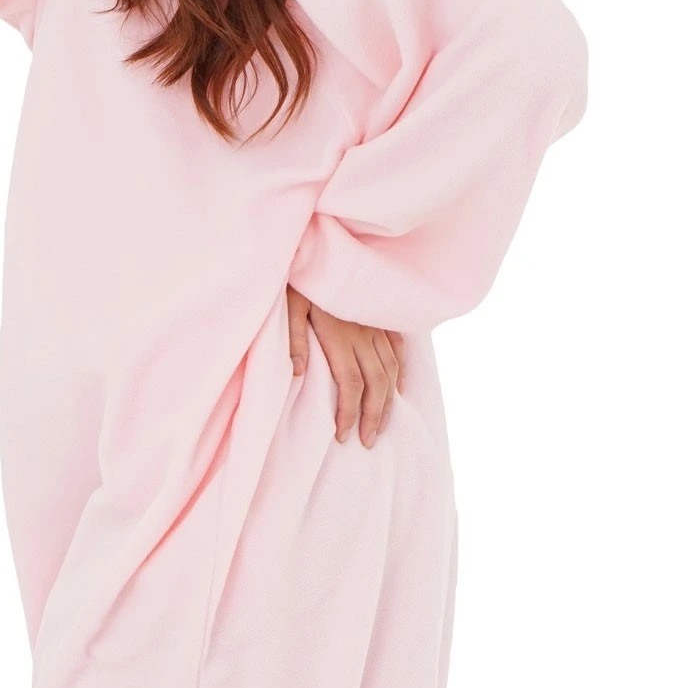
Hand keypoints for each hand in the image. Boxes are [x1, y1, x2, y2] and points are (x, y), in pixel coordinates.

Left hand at [287, 288, 405, 447]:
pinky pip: (397, 346)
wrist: (317, 246)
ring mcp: (374, 324)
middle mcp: (362, 332)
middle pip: (376, 382)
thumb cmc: (297, 278)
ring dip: (388, 400)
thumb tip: (298, 373)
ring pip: (390, 368)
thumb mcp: (287, 307)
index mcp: (338, 334)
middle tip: (368, 442)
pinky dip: (401, 369)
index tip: (343, 434)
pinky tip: (399, 388)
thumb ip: (293, 339)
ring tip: (382, 425)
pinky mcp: (378, 316)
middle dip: (374, 416)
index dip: (349, 412)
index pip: (350, 383)